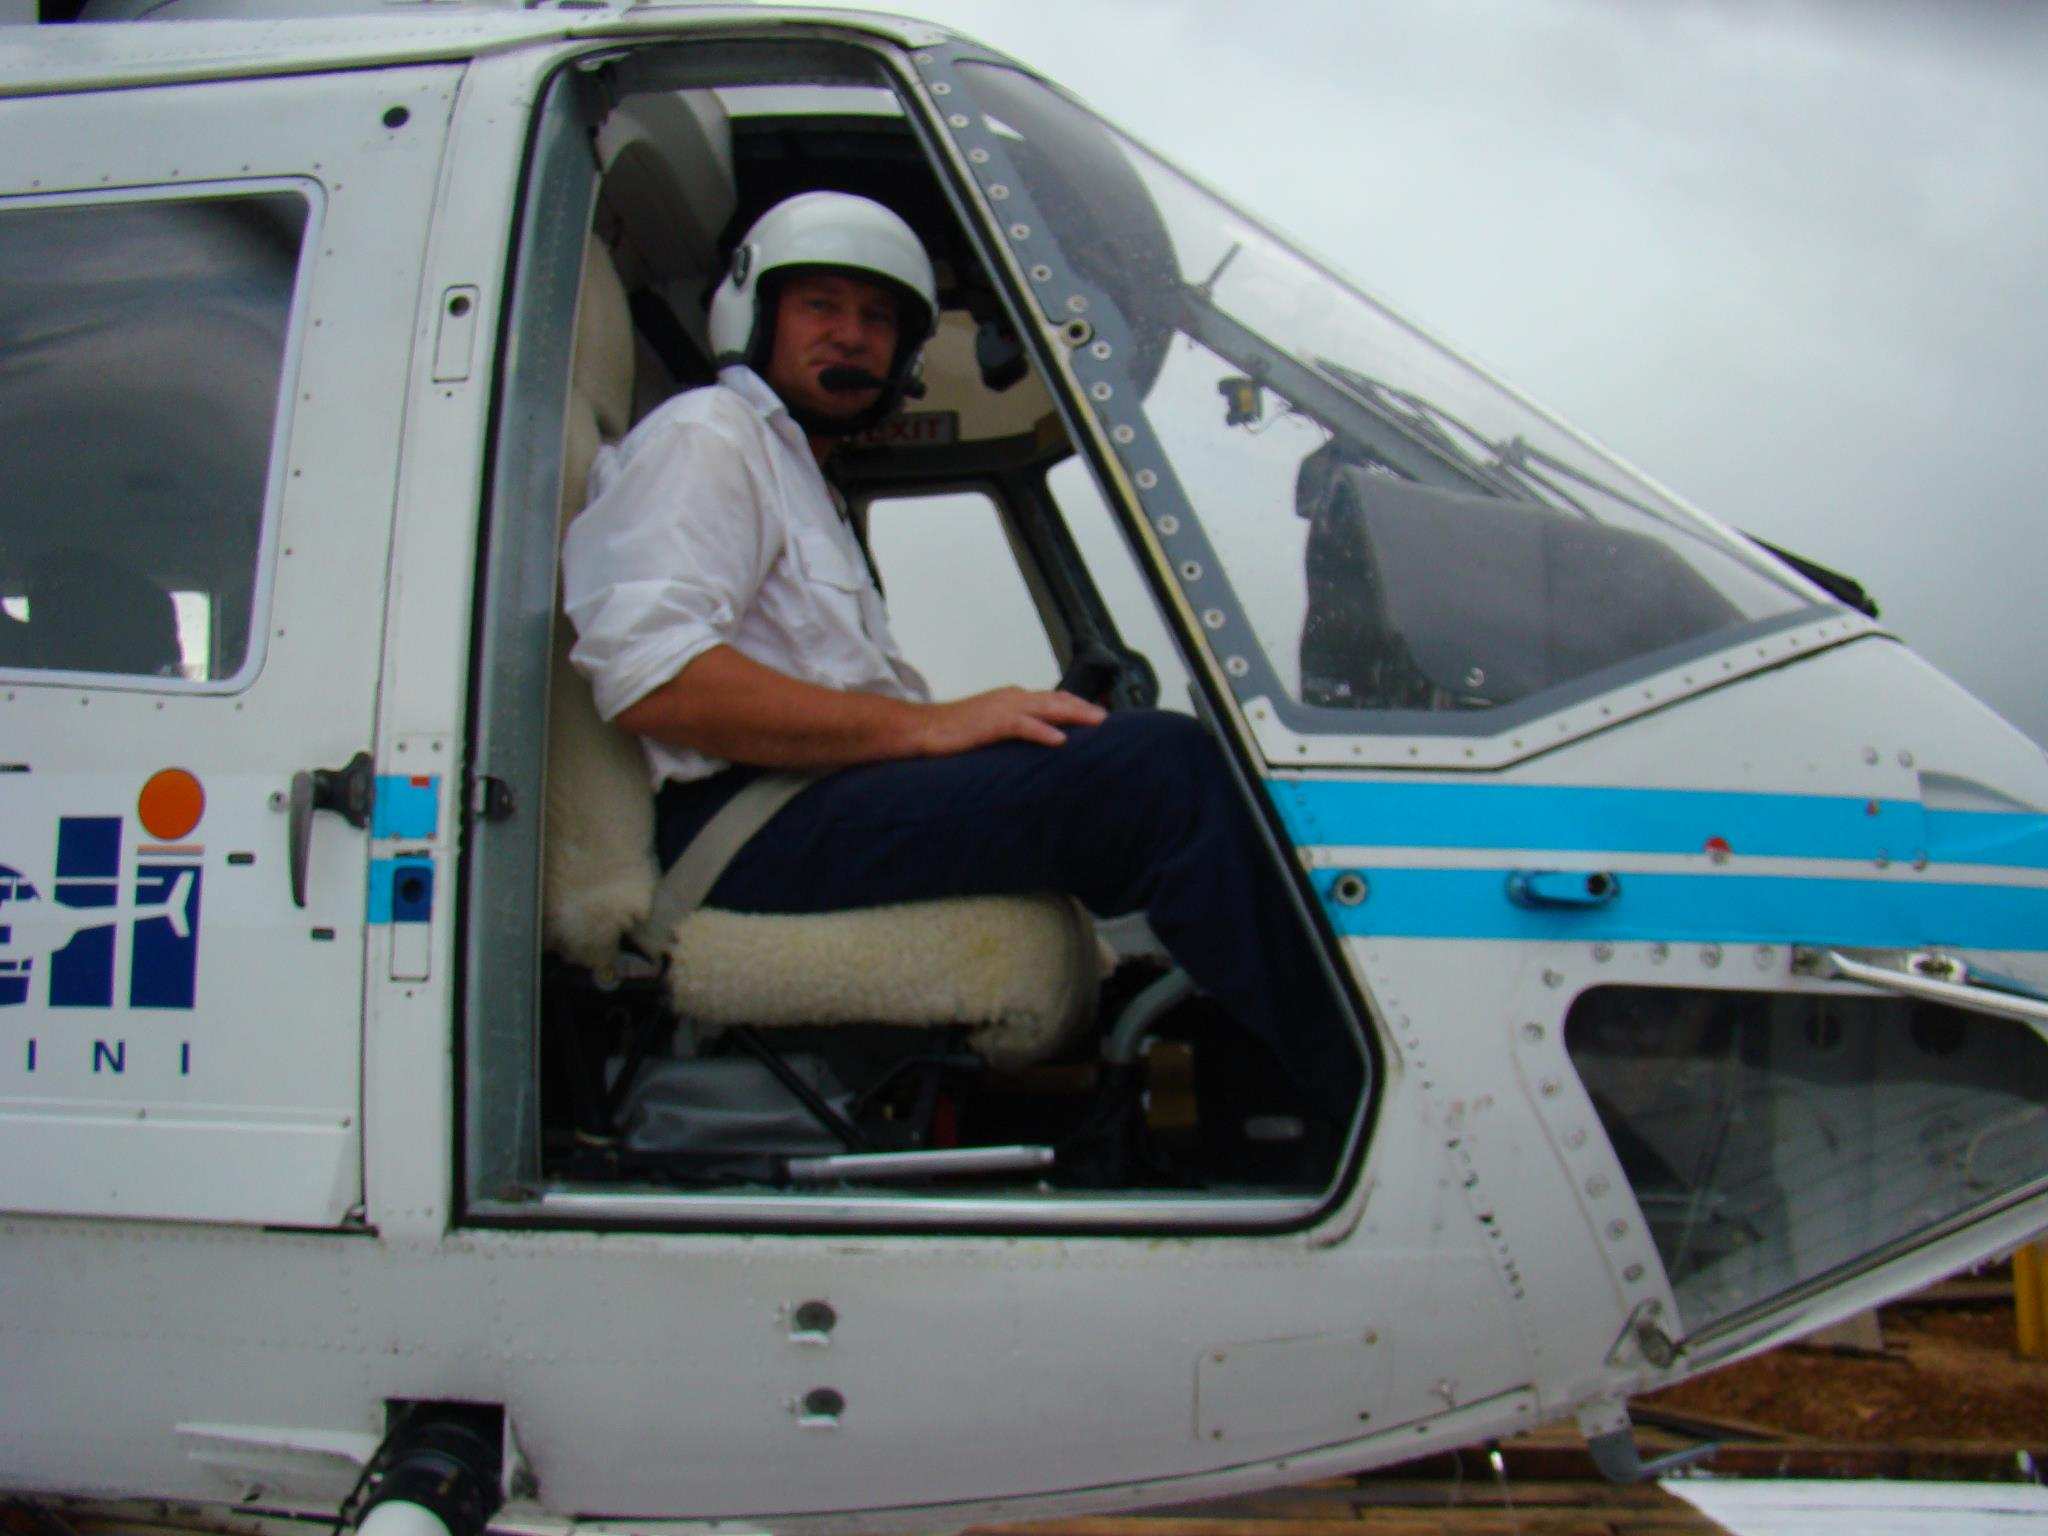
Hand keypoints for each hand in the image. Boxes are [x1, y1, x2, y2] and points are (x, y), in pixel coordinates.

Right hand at [914, 687, 1106, 756]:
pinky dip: (1043, 731)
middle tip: (1106, 718)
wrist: (923, 729)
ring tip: (1096, 722)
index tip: (1096, 714)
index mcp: (1012, 698)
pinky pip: (1023, 726)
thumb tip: (1032, 743)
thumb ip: (1012, 729)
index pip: (1051, 698)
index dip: (1075, 705)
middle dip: (1083, 707)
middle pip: (1056, 699)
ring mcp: (1003, 708)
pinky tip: (1060, 740)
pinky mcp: (992, 722)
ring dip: (1074, 714)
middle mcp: (1012, 697)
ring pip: (1047, 707)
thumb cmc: (953, 732)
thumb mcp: (990, 728)